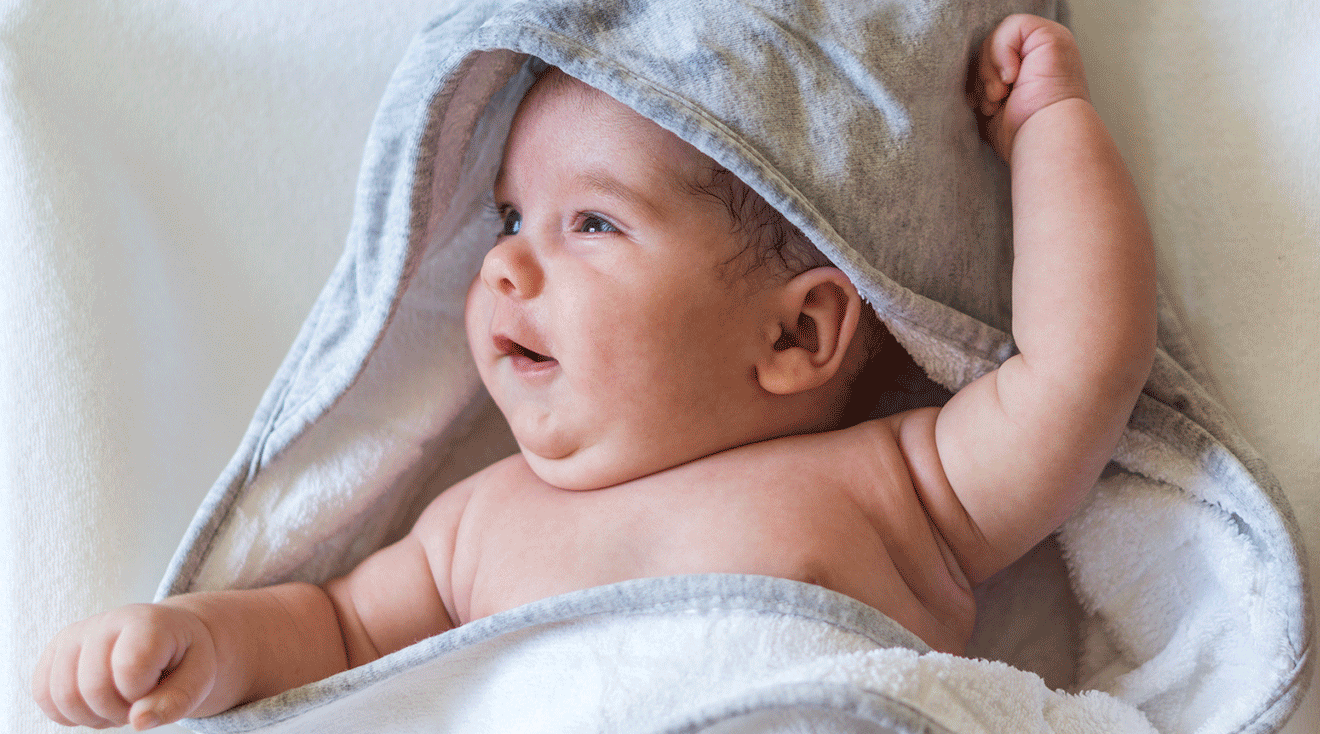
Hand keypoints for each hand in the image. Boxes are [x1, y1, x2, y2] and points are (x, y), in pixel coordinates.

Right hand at [34, 603, 217, 729]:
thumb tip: (138, 722)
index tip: (158, 687)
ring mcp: (74, 635)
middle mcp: (105, 622)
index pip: (130, 670)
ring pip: (62, 696)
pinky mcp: (54, 651)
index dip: (143, 695)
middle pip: (92, 688)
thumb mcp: (200, 676)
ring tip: (118, 704)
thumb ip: (177, 701)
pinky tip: (95, 704)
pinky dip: (68, 713)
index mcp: (146, 622)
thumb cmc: (183, 658)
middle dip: (118, 712)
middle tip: (138, 705)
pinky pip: (42, 695)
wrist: (166, 635)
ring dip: (92, 716)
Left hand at [972, 14, 1090, 160]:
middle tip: (994, 101)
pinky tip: (1011, 79)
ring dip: (989, 70)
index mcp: (1030, 68)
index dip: (979, 77)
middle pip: (989, 45)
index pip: (990, 57)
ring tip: (1000, 96)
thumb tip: (966, 79)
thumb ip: (984, 85)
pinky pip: (1011, 27)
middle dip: (983, 76)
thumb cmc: (1022, 134)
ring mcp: (1048, 42)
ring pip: (995, 37)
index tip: (982, 104)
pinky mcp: (1051, 35)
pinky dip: (1001, 54)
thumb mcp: (993, 106)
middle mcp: (1040, 53)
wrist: (1044, 140)